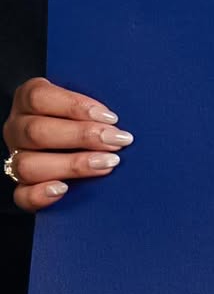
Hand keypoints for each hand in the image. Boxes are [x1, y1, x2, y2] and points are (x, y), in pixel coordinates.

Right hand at [3, 77, 133, 211]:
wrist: (74, 136)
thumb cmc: (86, 112)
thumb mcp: (86, 99)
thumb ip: (93, 104)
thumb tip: (118, 117)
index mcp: (29, 98)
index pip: (39, 97)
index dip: (75, 106)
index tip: (110, 117)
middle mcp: (16, 127)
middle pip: (37, 132)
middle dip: (83, 136)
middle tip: (117, 140)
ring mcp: (14, 157)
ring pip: (28, 164)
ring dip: (72, 164)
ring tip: (107, 163)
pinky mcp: (19, 186)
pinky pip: (21, 195)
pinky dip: (41, 194)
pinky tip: (64, 189)